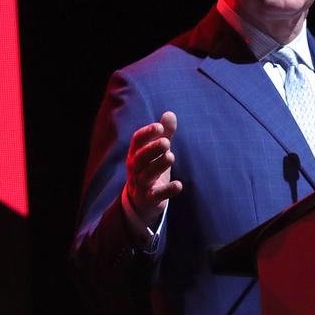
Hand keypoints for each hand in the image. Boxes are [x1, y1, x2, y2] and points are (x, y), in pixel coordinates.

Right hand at [126, 111, 182, 227]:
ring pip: (146, 175)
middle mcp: (135, 168)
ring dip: (158, 165)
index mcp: (136, 154)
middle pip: (140, 158)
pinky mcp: (149, 199)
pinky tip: (178, 185)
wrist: (140, 202)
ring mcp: (141, 184)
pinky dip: (167, 191)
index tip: (159, 127)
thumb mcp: (156, 152)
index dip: (147, 133)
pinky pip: (156, 195)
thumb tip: (170, 113)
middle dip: (151, 149)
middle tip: (166, 142)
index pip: (137, 141)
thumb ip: (164, 134)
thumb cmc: (149, 169)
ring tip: (171, 156)